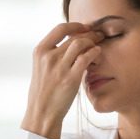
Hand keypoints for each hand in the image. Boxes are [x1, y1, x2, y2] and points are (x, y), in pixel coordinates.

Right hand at [21, 22, 103, 138]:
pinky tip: (97, 54)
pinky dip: (94, 53)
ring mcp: (59, 67)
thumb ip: (51, 54)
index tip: (84, 27)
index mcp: (40, 51)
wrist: (41, 113)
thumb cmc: (43, 92)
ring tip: (99, 45)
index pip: (60, 29)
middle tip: (99, 35)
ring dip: (93, 42)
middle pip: (74, 36)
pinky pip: (86, 58)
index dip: (75, 25)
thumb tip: (68, 43)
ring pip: (81, 44)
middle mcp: (48, 57)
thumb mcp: (41, 68)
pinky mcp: (70, 79)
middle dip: (89, 34)